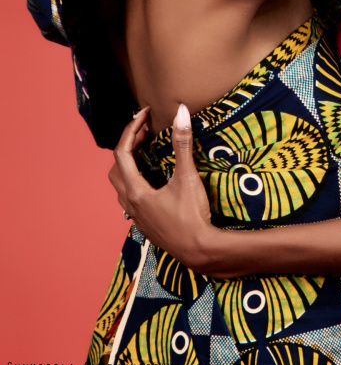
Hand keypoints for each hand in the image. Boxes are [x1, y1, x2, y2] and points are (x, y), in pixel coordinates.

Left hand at [109, 104, 213, 270]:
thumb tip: (181, 113)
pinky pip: (129, 198)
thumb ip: (182, 144)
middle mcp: (130, 204)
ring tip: (147, 152)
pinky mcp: (144, 224)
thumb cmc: (192, 216)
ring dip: (128, 165)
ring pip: (120, 185)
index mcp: (136, 191)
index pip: (122, 153)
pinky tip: (152, 180)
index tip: (145, 115)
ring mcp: (136, 216)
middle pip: (116, 168)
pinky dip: (135, 181)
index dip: (132, 129)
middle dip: (128, 146)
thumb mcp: (187, 177)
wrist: (199, 251)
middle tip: (146, 133)